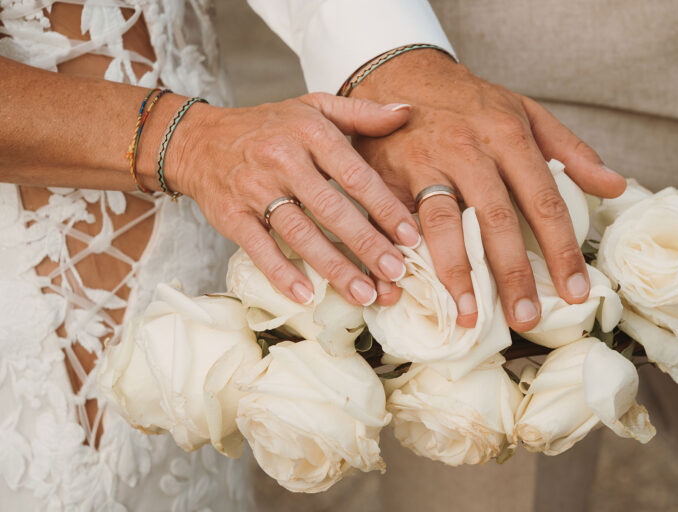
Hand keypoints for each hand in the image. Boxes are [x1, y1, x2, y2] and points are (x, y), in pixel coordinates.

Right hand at [166, 93, 420, 305]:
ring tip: (364, 293)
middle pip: (332, 209)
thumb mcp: (314, 107)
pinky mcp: (231, 215)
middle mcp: (282, 159)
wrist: (198, 139)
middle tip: (395, 272)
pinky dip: (282, 273)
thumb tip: (407, 112)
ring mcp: (254, 188)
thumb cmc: (267, 127)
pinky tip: (306, 296)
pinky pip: (259, 248)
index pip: (355, 174)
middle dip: (367, 245)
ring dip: (334, 267)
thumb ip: (362, 112)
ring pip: (300, 233)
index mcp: (310, 132)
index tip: (410, 236)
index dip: (385, 207)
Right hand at [350, 50, 625, 329]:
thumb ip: (571, 151)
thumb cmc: (470, 102)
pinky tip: (412, 287)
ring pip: (444, 223)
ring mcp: (427, 162)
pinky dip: (404, 256)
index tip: (575, 291)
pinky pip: (399, 222)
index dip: (561, 250)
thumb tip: (614, 186)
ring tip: (470, 314)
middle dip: (513, 274)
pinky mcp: (391, 175)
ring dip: (457, 273)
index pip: (545, 201)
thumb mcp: (526, 112)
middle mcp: (470, 150)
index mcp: (510, 136)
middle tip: (526, 319)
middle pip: (497, 220)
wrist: (403, 74)